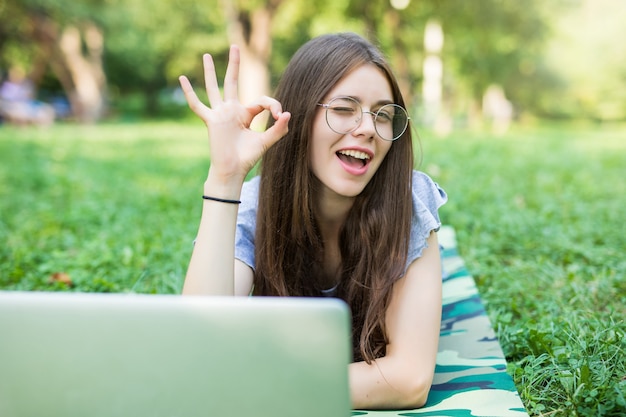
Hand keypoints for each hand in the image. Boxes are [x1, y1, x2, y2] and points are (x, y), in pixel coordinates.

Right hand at [178, 45, 290, 184]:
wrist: (233, 170)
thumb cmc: (247, 158)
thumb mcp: (266, 142)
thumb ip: (278, 129)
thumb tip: (287, 113)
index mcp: (246, 114)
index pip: (261, 101)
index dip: (273, 105)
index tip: (280, 116)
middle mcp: (232, 111)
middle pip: (232, 82)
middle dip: (234, 65)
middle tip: (235, 47)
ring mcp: (220, 114)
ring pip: (214, 88)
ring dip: (210, 72)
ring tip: (207, 55)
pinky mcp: (211, 121)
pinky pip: (198, 105)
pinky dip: (189, 93)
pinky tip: (182, 79)